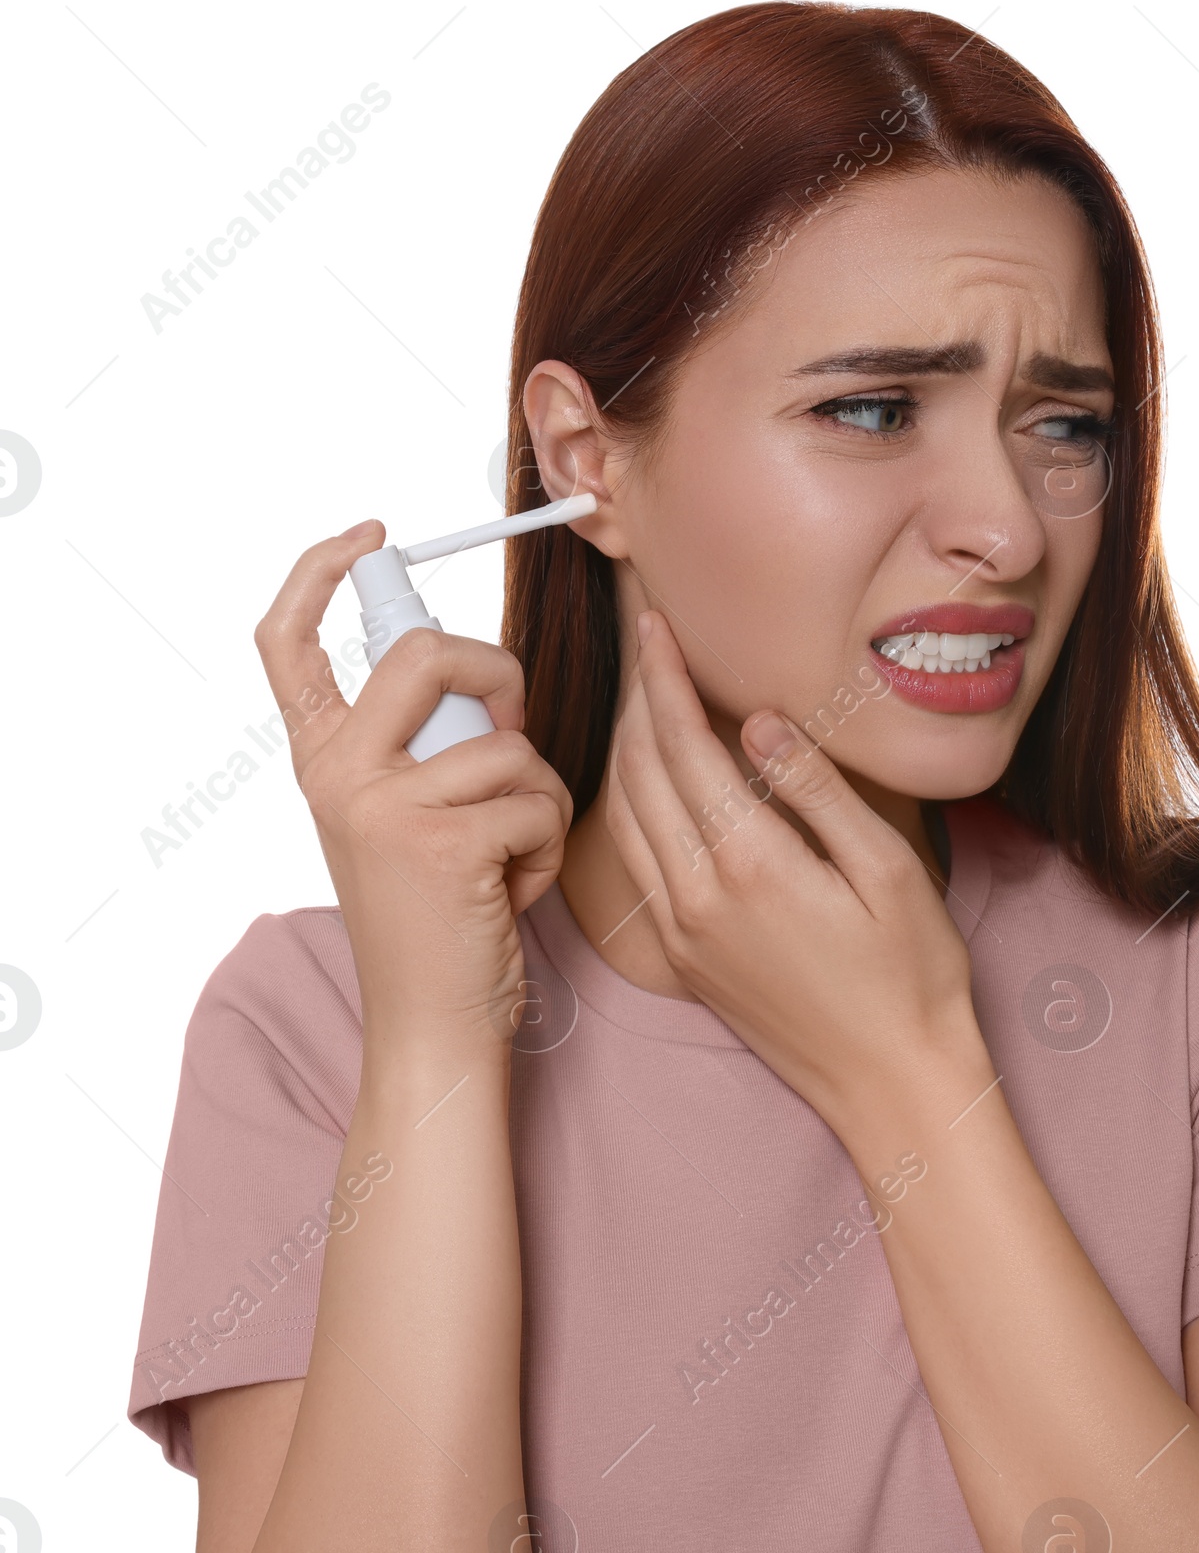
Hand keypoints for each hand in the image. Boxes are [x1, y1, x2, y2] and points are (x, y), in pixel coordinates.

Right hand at [254, 522, 572, 1057]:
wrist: (434, 1026)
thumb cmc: (440, 919)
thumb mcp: (406, 818)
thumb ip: (422, 746)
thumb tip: (486, 676)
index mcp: (323, 763)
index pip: (286, 643)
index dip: (319, 572)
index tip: (369, 536)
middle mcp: (336, 776)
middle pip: (423, 652)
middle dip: (496, 673)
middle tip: (514, 726)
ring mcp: (381, 807)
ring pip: (507, 740)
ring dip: (537, 796)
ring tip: (510, 855)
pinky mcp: (441, 841)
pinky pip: (536, 796)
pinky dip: (548, 841)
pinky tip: (515, 888)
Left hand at [605, 609, 979, 1133]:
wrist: (890, 1083)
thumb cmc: (911, 975)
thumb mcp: (888, 868)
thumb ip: (816, 788)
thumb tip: (757, 722)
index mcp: (750, 864)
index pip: (683, 744)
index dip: (663, 677)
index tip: (655, 624)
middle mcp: (698, 896)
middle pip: (638, 772)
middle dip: (635, 698)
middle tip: (644, 644)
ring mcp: (681, 931)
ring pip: (621, 816)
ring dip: (623, 749)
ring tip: (642, 697)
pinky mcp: (681, 957)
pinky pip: (632, 863)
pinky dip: (627, 805)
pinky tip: (648, 781)